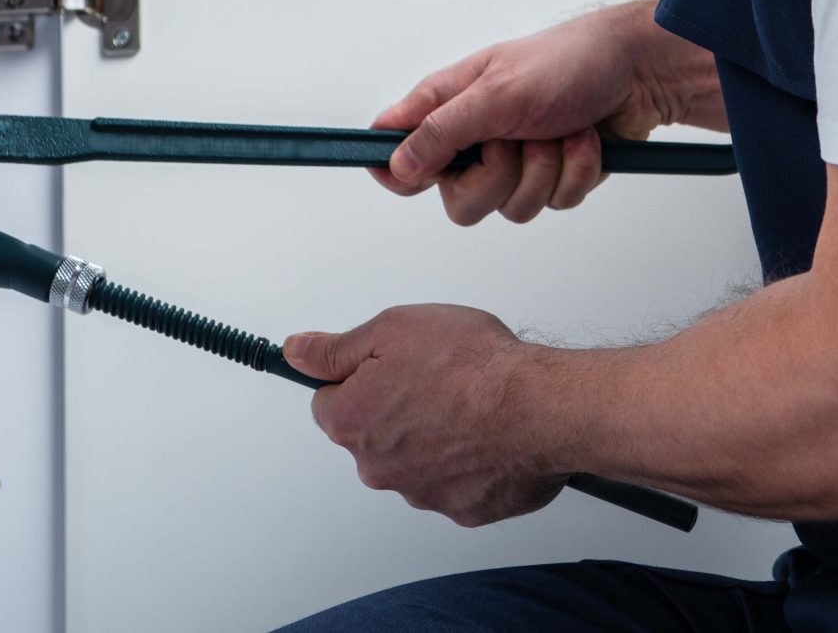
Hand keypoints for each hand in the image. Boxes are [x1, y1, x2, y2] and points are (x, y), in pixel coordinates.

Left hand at [285, 306, 561, 526]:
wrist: (538, 407)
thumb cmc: (473, 366)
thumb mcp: (393, 329)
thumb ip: (337, 348)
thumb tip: (298, 352)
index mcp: (352, 422)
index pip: (328, 402)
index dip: (358, 377)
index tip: (382, 366)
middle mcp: (378, 467)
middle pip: (373, 433)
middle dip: (397, 407)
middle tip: (436, 376)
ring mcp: (421, 493)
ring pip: (415, 459)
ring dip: (434, 435)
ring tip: (471, 402)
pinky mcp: (464, 509)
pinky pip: (457, 480)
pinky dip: (470, 459)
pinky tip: (489, 431)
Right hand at [372, 3, 677, 225]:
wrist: (637, 71)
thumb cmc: (567, 62)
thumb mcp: (497, 92)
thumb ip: (442, 130)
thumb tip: (396, 164)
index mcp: (449, 106)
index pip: (395, 149)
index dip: (398, 172)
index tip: (423, 175)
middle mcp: (476, 137)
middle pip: (459, 202)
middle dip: (500, 177)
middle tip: (518, 139)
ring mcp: (515, 161)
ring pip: (511, 208)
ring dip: (546, 170)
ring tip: (560, 131)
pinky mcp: (552, 177)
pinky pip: (554, 203)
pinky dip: (576, 172)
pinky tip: (585, 139)